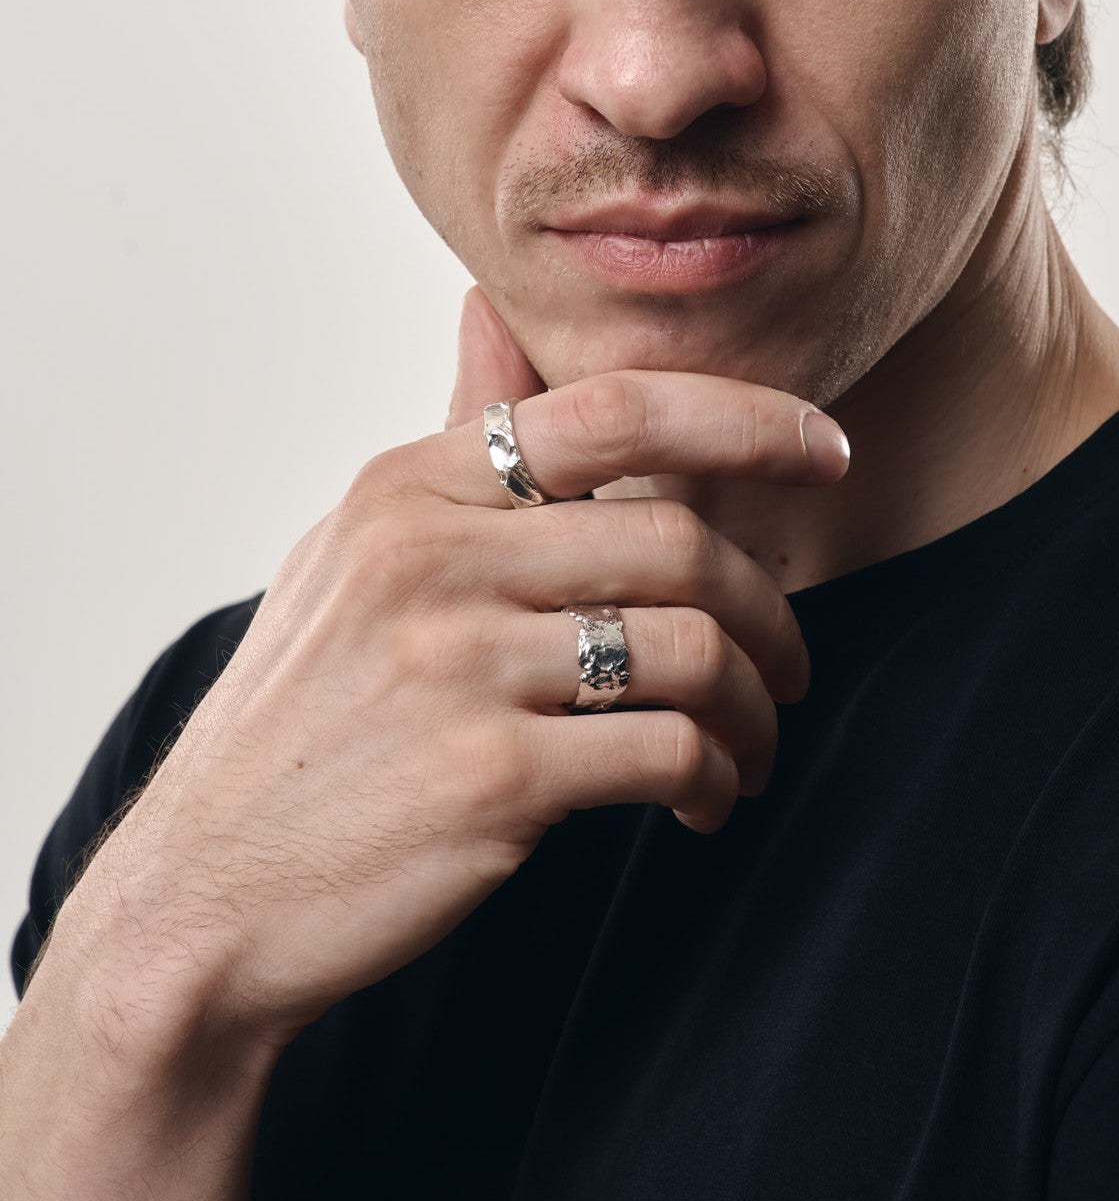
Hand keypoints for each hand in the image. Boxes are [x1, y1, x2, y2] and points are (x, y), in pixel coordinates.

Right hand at [68, 287, 849, 1050]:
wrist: (206, 897)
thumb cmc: (308, 717)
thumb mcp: (356, 553)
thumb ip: (450, 439)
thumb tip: (487, 303)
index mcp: (409, 490)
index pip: (613, 411)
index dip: (746, 418)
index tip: (829, 450)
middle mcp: (432, 559)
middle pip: (678, 540)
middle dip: (767, 609)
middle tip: (789, 664)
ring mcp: (458, 666)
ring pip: (691, 649)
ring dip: (753, 707)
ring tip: (750, 747)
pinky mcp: (490, 778)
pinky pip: (669, 750)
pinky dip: (714, 777)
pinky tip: (703, 802)